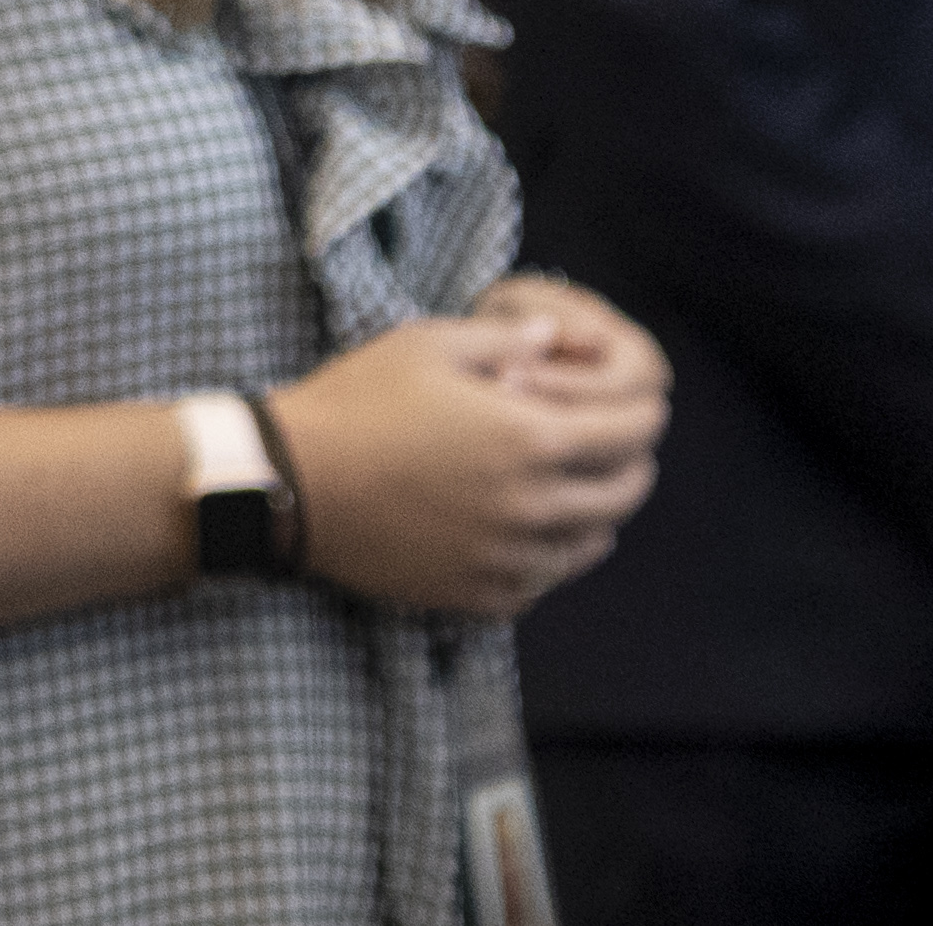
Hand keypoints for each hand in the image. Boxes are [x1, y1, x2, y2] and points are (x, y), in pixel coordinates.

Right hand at [277, 290, 667, 621]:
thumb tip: (556, 338)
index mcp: (531, 439)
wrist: (289, 482)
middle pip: (626, 492)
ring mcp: (508, 558)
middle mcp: (534, 507)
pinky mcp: (479, 594)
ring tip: (571, 487)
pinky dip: (551, 555)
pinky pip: (545, 580)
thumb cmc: (357, 402)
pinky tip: (528, 531)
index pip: (633, 430)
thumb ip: (506, 339)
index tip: (636, 402)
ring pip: (593, 542)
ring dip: (595, 511)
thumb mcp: (428, 344)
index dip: (643, 410)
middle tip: (609, 442)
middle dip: (628, 459)